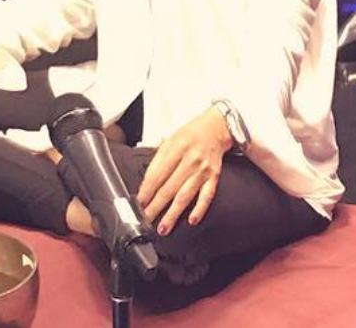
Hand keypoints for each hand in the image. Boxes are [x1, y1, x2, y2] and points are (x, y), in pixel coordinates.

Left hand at [136, 107, 233, 236]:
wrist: (215, 127)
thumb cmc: (189, 134)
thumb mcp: (170, 140)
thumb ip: (159, 159)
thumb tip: (146, 183)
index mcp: (175, 148)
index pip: (157, 174)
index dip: (147, 190)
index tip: (139, 203)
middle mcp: (189, 160)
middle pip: (169, 187)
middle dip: (156, 206)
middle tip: (146, 220)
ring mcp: (203, 170)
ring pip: (185, 195)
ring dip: (173, 213)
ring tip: (163, 227)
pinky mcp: (214, 177)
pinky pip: (207, 196)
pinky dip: (200, 209)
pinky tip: (191, 220)